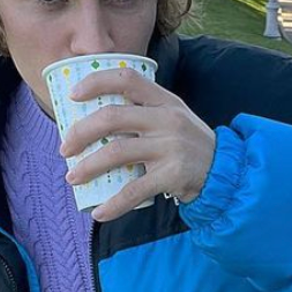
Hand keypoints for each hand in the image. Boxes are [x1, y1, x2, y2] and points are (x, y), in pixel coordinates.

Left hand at [59, 68, 215, 221]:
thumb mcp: (173, 117)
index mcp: (164, 101)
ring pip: (116, 152)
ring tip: (73, 178)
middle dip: (81, 133)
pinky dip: (113, 204)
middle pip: (112, 117)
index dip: (96, 82)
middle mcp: (167, 119)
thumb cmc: (188, 144)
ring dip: (87, 167)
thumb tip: (92, 120)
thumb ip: (143, 113)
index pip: (126, 79)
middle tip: (65, 149)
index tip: (72, 94)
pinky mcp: (173, 175)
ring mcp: (170, 147)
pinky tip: (99, 212)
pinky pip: (134, 190)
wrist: (226, 172)